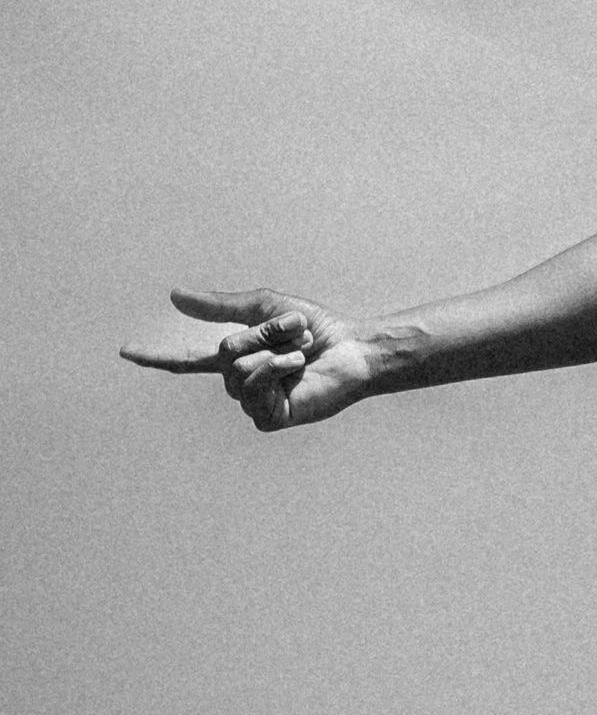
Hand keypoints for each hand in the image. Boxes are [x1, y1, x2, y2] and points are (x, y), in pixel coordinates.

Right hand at [119, 287, 374, 432]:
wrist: (353, 349)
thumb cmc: (317, 329)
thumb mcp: (265, 306)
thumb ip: (220, 305)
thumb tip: (174, 295)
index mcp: (236, 359)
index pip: (188, 360)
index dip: (158, 356)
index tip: (125, 352)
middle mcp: (240, 383)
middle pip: (224, 353)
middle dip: (262, 334)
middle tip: (296, 332)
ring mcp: (254, 404)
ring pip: (238, 370)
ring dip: (274, 350)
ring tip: (301, 353)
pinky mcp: (270, 419)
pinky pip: (255, 389)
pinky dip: (277, 371)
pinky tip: (297, 371)